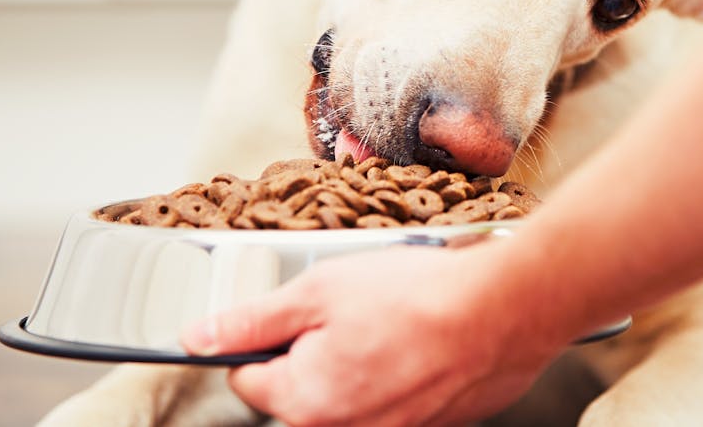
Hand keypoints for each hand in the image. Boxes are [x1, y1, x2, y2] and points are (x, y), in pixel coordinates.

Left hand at [181, 244, 562, 426]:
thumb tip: (196, 337)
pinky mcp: (429, 425)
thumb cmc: (419, 296)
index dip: (266, 334)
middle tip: (353, 305)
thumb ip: (252, 320)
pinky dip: (401, 371)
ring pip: (351, 394)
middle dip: (317, 348)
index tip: (293, 310)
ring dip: (361, 359)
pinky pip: (395, 400)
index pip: (248, 376)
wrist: (506, 310)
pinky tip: (420, 336)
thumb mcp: (319, 289)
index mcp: (305, 401)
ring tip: (393, 317)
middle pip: (303, 389)